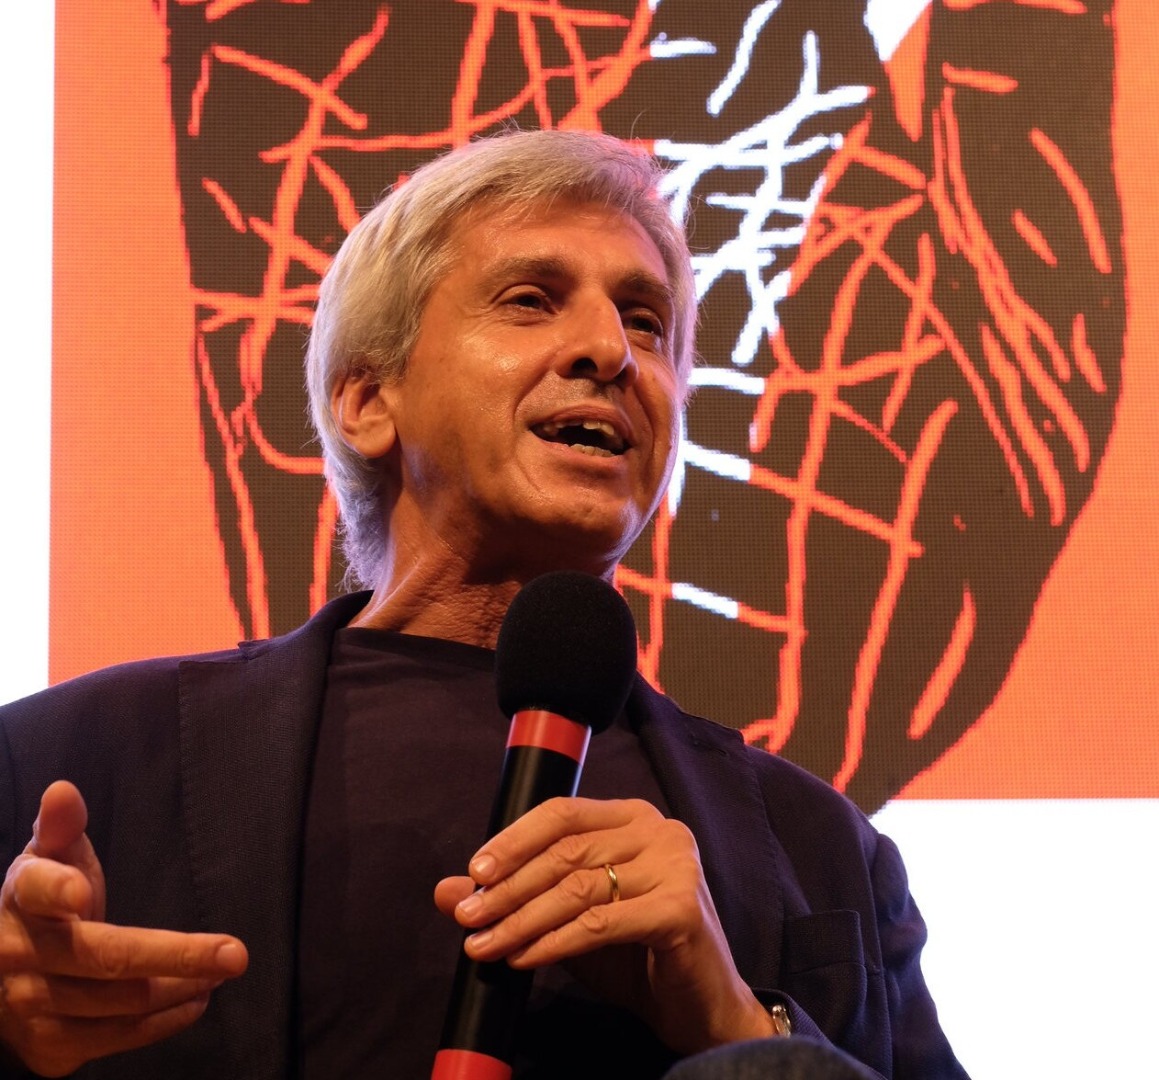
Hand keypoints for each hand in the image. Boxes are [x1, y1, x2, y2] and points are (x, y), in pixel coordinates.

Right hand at [0, 781, 247, 1077]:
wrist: (3, 979)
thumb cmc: (43, 906)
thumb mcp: (51, 860)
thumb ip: (62, 827)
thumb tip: (63, 790)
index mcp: (22, 898)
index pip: (37, 889)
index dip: (58, 890)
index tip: (82, 893)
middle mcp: (20, 957)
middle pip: (106, 958)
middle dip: (178, 956)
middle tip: (237, 954)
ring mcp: (32, 1008)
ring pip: (121, 1004)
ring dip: (181, 989)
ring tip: (222, 970)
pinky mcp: (51, 1048)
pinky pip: (118, 1038)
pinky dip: (165, 1022)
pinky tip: (195, 1000)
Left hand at [433, 796, 775, 1055]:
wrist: (700, 1006)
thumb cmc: (635, 955)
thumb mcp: (565, 919)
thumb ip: (515, 898)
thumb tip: (447, 890)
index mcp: (633, 817)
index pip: (563, 813)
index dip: (513, 839)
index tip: (473, 872)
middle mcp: (659, 830)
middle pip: (567, 851)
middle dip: (509, 886)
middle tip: (468, 915)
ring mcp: (675, 866)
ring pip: (578, 887)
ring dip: (522, 918)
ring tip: (485, 944)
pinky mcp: (680, 908)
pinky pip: (599, 922)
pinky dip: (554, 942)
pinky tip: (524, 958)